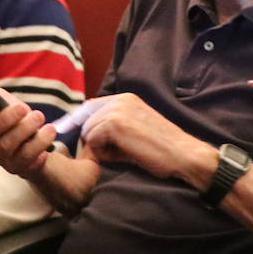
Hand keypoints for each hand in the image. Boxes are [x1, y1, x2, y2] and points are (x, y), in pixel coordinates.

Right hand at [0, 88, 57, 177]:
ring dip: (26, 129)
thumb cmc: (20, 123)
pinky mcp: (18, 168)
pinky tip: (47, 134)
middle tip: (24, 107)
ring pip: (8, 146)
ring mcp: (2, 159)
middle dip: (6, 118)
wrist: (39, 149)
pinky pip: (27, 159)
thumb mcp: (10, 107)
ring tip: (40, 117)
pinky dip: (38, 145)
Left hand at [79, 93, 214, 186]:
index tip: (69, 132)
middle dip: (95, 139)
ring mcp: (117, 110)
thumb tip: (87, 135)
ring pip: (87, 131)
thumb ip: (114, 125)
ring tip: (123, 153)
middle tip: (118, 152)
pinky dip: (103, 153)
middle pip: (86, 119)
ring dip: (100, 147)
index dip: (79, 121)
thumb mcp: (136, 129)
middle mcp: (121, 99)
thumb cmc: (162, 149)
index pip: (90, 106)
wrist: (183, 155)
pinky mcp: (115, 123)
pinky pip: (92, 140)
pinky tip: (123, 155)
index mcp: (127, 99)